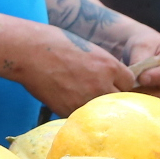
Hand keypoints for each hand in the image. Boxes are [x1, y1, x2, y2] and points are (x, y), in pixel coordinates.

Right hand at [16, 26, 137, 116]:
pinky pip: (81, 114)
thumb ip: (103, 66)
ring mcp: (86, 99)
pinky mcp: (70, 109)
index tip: (110, 81)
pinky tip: (66, 98)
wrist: (30, 52)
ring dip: (94, 105)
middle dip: (110, 94)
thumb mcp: (89, 50)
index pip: (129, 82)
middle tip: (95, 89)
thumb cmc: (57, 44)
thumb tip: (109, 80)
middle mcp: (102, 85)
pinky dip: (77, 110)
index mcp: (110, 66)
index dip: (119, 82)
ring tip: (79, 94)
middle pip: (119, 98)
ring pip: (101, 109)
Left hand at [118, 29, 159, 102]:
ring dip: (144, 102)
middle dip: (149, 94)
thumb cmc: (146, 45)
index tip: (142, 78)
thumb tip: (136, 77)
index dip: (159, 76)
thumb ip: (140, 58)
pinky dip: (141, 107)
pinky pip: (155, 110)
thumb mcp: (142, 45)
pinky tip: (128, 101)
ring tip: (127, 96)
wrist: (143, 53)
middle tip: (129, 91)